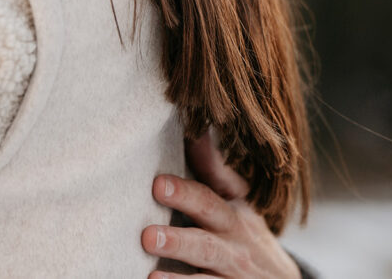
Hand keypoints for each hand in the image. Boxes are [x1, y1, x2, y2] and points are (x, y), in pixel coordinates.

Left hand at [142, 132, 300, 278]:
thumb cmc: (242, 233)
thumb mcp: (235, 201)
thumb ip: (211, 168)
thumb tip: (195, 126)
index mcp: (235, 208)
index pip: (216, 185)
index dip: (193, 174)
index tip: (159, 179)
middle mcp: (237, 235)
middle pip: (210, 215)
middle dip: (183, 203)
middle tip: (154, 195)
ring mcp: (234, 267)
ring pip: (207, 256)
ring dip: (178, 248)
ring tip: (148, 242)